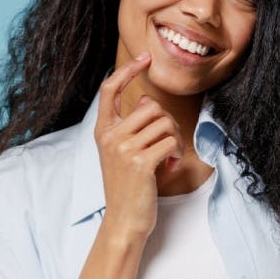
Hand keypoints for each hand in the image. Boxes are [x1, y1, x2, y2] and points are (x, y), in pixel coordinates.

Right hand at [94, 51, 184, 241]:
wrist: (124, 220)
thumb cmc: (128, 186)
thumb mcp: (123, 152)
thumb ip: (132, 126)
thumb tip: (148, 101)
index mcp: (103, 131)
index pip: (109, 89)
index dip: (128, 70)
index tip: (144, 58)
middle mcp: (110, 136)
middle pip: (151, 107)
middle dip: (168, 123)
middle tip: (170, 144)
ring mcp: (124, 149)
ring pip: (164, 123)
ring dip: (175, 140)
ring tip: (169, 156)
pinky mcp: (140, 162)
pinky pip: (170, 141)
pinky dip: (177, 153)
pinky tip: (170, 166)